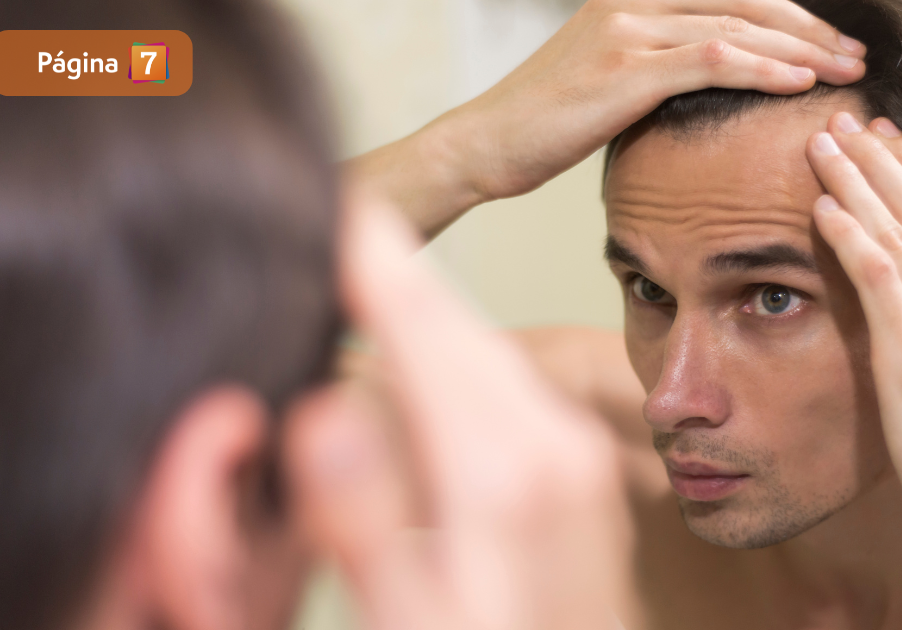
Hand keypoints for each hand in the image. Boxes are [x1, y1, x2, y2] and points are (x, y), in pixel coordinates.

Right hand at [282, 190, 631, 629]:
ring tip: (373, 265)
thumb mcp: (416, 618)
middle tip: (344, 220)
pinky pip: (510, 384)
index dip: (377, 266)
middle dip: (399, 273)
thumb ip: (368, 522)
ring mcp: (573, 455)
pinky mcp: (575, 469)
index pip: (428, 335)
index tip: (340, 203)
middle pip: (461, 329)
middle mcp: (552, 447)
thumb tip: (324, 415)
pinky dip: (459, 354)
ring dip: (430, 309)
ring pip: (487, 350)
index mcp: (504, 475)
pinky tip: (431, 355)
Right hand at [349, 0, 865, 238]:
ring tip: (846, 70)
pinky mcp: (625, 66)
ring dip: (801, 49)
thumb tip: (710, 87)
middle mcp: (636, 1)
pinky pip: (712, 59)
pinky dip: (763, 68)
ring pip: (738, 27)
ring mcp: (629, 28)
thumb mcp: (607, 84)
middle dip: (810, 29)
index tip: (832, 44)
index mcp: (636, 0)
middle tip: (856, 54)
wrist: (485, 144)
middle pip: (747, 2)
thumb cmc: (546, 123)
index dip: (789, 18)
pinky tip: (800, 82)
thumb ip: (658, 70)